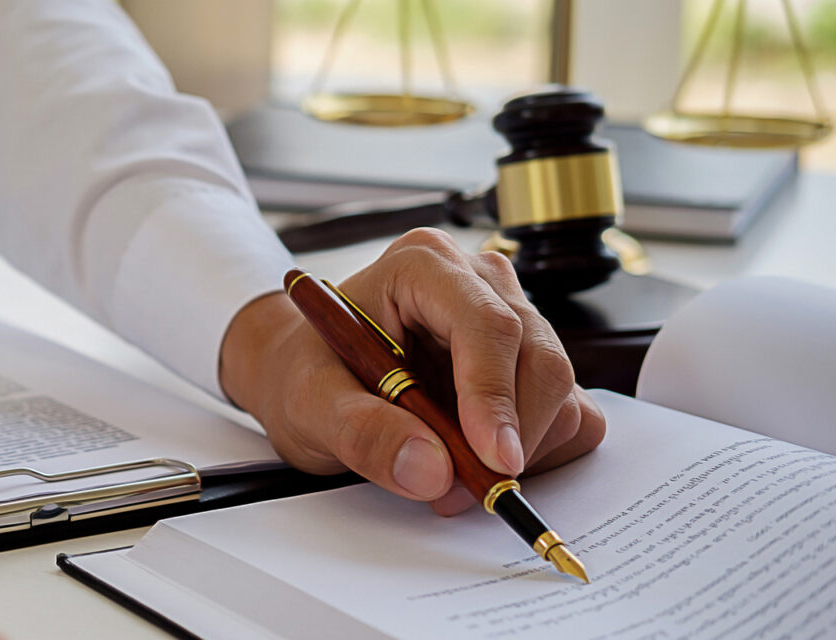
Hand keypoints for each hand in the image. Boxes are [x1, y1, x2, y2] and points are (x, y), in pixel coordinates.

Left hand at [219, 228, 606, 514]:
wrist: (309, 377)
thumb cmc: (310, 373)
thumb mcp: (310, 404)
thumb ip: (361, 432)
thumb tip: (430, 470)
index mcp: (423, 266)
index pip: (486, 324)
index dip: (494, 395)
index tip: (495, 459)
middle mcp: (478, 282)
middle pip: (537, 358)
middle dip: (510, 435)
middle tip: (464, 490)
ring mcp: (514, 318)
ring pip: (559, 390)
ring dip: (520, 449)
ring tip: (450, 475)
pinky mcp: (530, 362)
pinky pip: (570, 412)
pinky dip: (539, 451)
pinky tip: (479, 459)